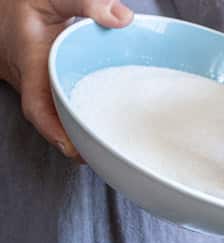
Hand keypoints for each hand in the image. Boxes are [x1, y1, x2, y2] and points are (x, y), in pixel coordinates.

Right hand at [0, 0, 132, 157]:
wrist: (9, 9)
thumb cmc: (27, 2)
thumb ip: (85, 3)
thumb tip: (122, 18)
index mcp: (31, 64)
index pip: (37, 106)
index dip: (53, 130)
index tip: (71, 148)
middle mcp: (34, 83)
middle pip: (53, 124)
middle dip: (76, 144)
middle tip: (104, 157)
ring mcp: (42, 89)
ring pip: (60, 120)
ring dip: (82, 136)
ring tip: (110, 151)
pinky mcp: (51, 90)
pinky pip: (65, 110)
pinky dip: (84, 120)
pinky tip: (108, 129)